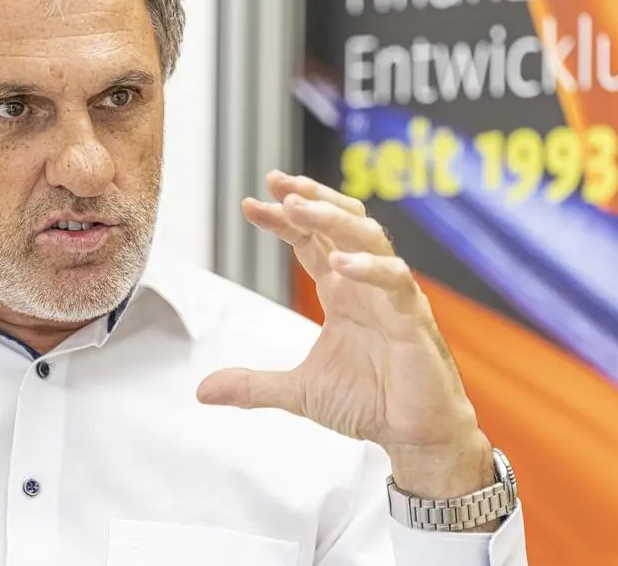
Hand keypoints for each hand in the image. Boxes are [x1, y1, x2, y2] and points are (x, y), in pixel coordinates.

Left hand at [197, 171, 492, 499]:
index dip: (282, 219)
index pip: (309, 241)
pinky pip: (395, 281)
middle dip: (310, 198)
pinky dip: (370, 268)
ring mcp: (391, 297)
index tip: (248, 204)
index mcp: (341, 292)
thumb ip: (253, 386)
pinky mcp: (413, 318)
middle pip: (341, 222)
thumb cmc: (370, 403)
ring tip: (299, 208)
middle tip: (276, 182)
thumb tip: (202, 392)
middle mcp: (365, 285)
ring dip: (333, 219)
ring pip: (368, 237)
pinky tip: (340, 264)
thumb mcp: (299, 393)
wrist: (415, 434)